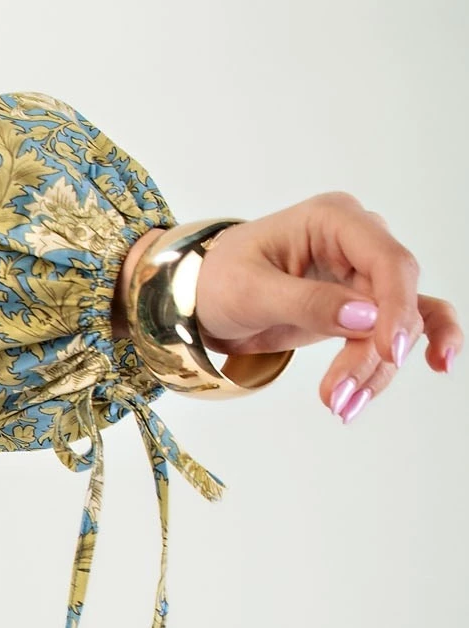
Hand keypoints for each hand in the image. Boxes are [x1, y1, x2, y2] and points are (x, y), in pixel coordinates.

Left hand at [118, 195, 459, 419]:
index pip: (387, 260)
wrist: (201, 298)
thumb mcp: (250, 291)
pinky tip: (426, 372)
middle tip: (340, 397)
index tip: (390, 351)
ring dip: (377, 369)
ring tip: (341, 407)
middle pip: (395, 299)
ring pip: (398, 324)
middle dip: (375, 353)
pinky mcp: (362, 306)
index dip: (397, 307)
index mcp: (333, 219)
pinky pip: (397, 330)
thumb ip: (307, 302)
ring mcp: (363, 273)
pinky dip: (394, 360)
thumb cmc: (218, 280)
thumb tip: (366, 318)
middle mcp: (358, 241)